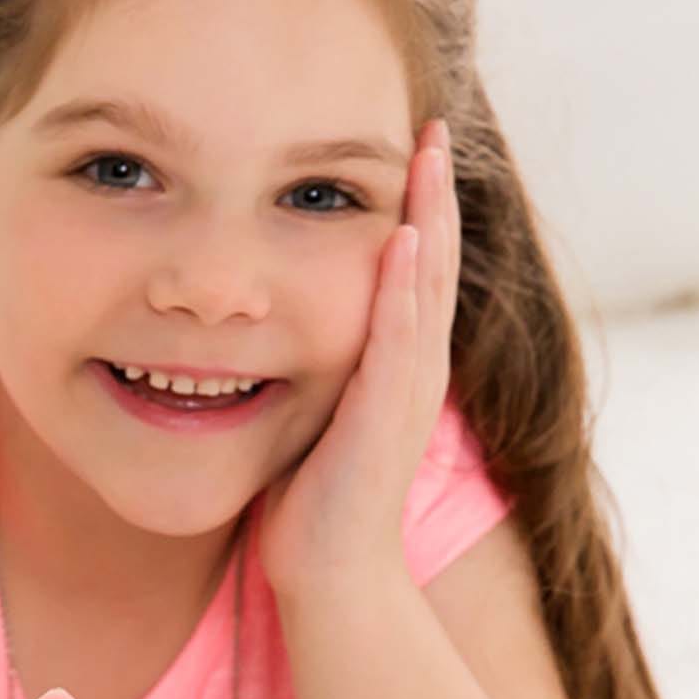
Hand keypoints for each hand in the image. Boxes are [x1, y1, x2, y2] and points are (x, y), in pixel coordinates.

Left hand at [256, 118, 460, 592]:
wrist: (331, 575)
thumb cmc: (312, 505)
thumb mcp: (309, 417)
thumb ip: (307, 372)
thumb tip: (264, 337)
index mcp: (397, 367)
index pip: (414, 272)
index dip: (415, 209)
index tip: (408, 149)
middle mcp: (414, 370)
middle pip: (434, 262)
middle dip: (433, 192)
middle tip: (433, 124)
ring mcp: (407, 391)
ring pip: (427, 287)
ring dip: (429, 218)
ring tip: (427, 154)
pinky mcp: (386, 415)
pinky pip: (399, 338)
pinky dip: (405, 287)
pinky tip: (403, 238)